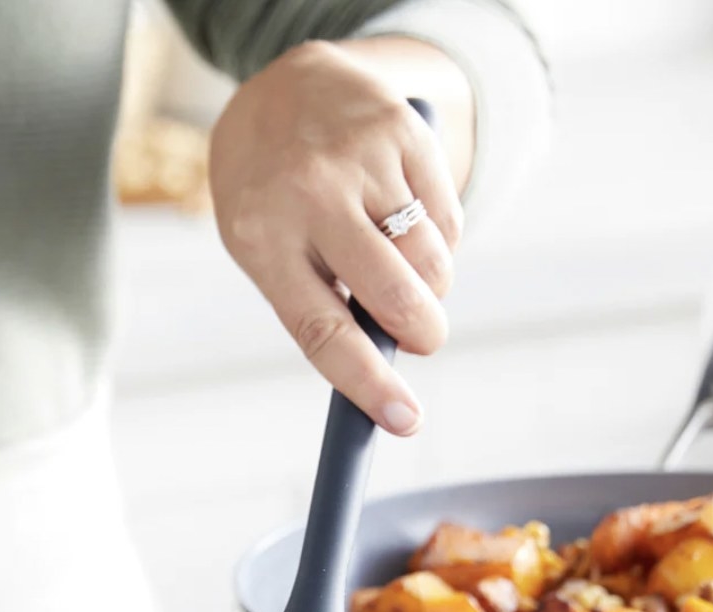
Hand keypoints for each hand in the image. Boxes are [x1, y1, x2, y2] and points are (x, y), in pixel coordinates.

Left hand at [209, 39, 468, 435]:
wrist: (280, 89)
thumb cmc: (272, 198)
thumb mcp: (269, 250)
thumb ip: (320, 303)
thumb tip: (383, 369)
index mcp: (263, 240)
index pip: (323, 331)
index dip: (368, 382)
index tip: (406, 421)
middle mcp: (311, 194)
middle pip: (393, 295)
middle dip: (424, 333)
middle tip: (426, 340)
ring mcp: (360, 159)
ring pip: (431, 259)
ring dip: (432, 286)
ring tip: (404, 271)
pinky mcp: (404, 131)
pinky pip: (448, 218)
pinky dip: (440, 239)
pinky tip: (408, 222)